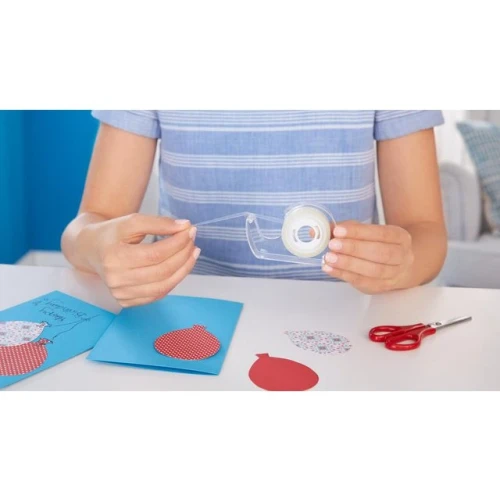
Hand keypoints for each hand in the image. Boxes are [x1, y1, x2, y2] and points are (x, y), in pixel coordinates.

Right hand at [78, 213, 198, 306]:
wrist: (91, 250)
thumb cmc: (112, 234)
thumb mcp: (131, 221)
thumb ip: (158, 222)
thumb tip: (185, 226)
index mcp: (114, 257)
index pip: (155, 254)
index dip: (177, 243)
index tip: (190, 230)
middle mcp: (116, 280)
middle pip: (162, 271)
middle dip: (183, 254)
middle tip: (193, 240)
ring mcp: (121, 294)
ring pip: (163, 286)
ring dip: (184, 269)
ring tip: (192, 253)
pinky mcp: (127, 302)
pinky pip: (158, 294)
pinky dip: (173, 281)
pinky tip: (181, 266)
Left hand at [322, 221, 414, 293]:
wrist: (396, 266)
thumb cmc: (376, 245)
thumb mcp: (366, 232)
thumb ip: (347, 229)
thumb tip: (324, 228)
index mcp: (400, 237)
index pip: (381, 233)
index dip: (359, 232)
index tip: (338, 230)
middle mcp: (402, 256)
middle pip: (380, 253)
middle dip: (354, 249)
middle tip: (332, 245)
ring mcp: (394, 274)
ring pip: (373, 270)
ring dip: (348, 264)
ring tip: (329, 258)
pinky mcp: (381, 287)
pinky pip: (362, 282)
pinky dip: (344, 275)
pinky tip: (330, 268)